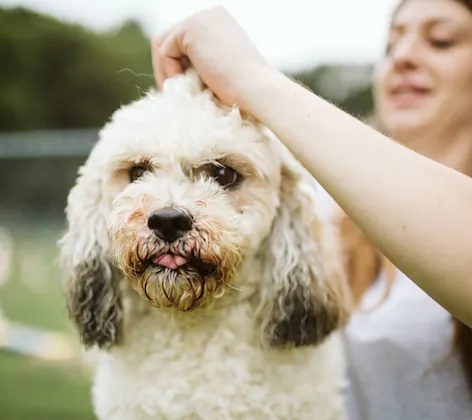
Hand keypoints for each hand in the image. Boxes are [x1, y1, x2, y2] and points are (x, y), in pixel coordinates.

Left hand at [151, 6, 275, 107]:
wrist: (256, 89)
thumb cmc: (244, 90)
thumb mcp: (221, 71)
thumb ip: (202, 64)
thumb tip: (176, 76)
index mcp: (219, 24)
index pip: (185, 41)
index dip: (178, 66)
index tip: (181, 90)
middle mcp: (209, 15)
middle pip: (170, 39)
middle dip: (168, 67)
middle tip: (172, 93)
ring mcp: (200, 18)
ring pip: (163, 44)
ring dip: (165, 71)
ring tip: (177, 93)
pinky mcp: (190, 28)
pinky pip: (165, 52)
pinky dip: (169, 72)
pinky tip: (185, 85)